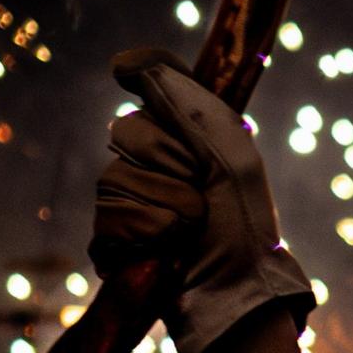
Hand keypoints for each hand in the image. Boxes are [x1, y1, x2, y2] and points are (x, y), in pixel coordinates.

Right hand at [92, 48, 317, 352]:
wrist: (239, 291)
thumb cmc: (243, 226)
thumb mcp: (228, 152)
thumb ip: (182, 99)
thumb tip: (121, 62)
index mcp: (181, 135)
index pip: (149, 89)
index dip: (159, 98)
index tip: (160, 106)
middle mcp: (147, 161)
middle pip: (129, 130)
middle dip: (173, 161)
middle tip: (204, 193)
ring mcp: (125, 200)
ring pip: (116, 176)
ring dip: (168, 205)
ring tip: (193, 229)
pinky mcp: (110, 239)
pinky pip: (109, 216)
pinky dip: (149, 231)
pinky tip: (169, 248)